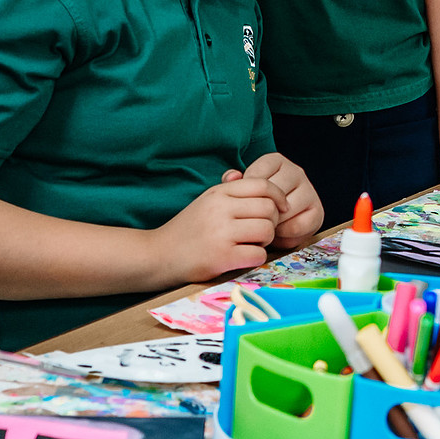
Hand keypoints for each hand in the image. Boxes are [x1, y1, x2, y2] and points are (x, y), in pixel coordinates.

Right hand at [152, 181, 278, 282]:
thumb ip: (230, 191)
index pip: (263, 184)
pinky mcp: (222, 257)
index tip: (280, 208)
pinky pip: (258, 254)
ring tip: (249, 244)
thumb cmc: (187, 230)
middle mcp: (220, 209)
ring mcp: (221, 233)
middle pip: (269, 209)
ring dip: (265, 241)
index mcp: (218, 193)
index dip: (278, 196)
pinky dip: (255, 257)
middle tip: (258, 232)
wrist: (158, 255)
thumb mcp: (206, 201)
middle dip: (271, 222)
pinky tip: (242, 257)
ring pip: (267, 230)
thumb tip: (255, 181)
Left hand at [228, 153, 321, 249]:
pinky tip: (277, 234)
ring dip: (273, 224)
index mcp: (276, 161)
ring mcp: (309, 191)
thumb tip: (231, 178)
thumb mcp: (241, 192)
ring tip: (264, 228)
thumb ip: (232, 184)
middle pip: (274, 194)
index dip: (248, 199)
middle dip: (261, 213)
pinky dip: (284, 235)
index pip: (258, 178)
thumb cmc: (255, 204)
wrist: (272, 223)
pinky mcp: (318, 212)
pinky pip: (296, 226)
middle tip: (253, 222)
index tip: (244, 207)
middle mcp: (296, 172)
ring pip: (287, 210)